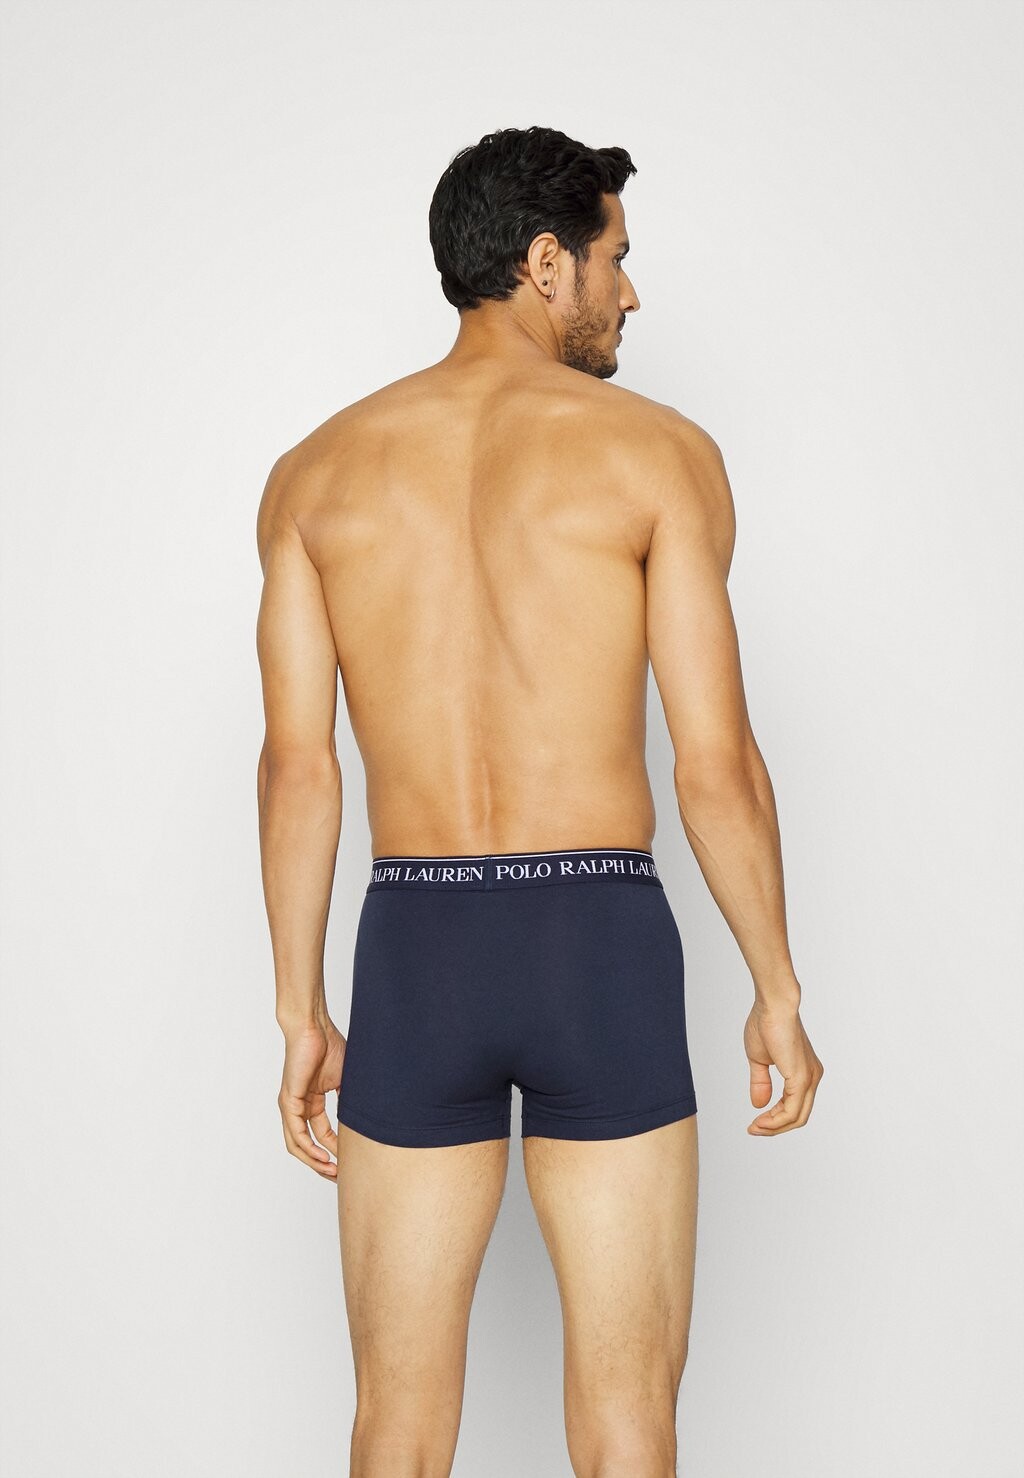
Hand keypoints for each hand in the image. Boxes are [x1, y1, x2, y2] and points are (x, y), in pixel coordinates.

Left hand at [278, 1017, 345, 1178]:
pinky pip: (295, 1133)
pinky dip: (308, 1148)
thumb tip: (366, 1120)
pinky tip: (322, 1157)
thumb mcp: (346, 1080)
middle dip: (324, 1164)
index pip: (322, 1135)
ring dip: (315, 1162)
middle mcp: (299, 1107)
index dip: (336, 1150)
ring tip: (332, 1173)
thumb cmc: (329, 1045)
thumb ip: (350, 1100)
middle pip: (308, 1145)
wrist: (313, 1027)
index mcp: (312, 1102)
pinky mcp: (288, 1101)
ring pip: (299, 1145)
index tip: (349, 1162)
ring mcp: (291, 1106)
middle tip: (340, 1177)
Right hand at [744, 997, 823, 1134]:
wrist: (773, 1005)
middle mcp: (812, 1077)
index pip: (794, 1106)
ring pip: (796, 1117)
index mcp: (804, 1072)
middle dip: (775, 1128)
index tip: (755, 1122)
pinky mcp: (801, 1079)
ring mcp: (809, 1079)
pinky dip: (776, 1120)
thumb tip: (759, 1105)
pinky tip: (760, 1121)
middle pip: (798, 1116)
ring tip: (755, 1128)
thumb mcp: (759, 1059)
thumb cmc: (766, 1023)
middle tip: (754, 1129)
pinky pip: (791, 1111)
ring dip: (774, 1127)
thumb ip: (761, 1082)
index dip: (775, 1119)